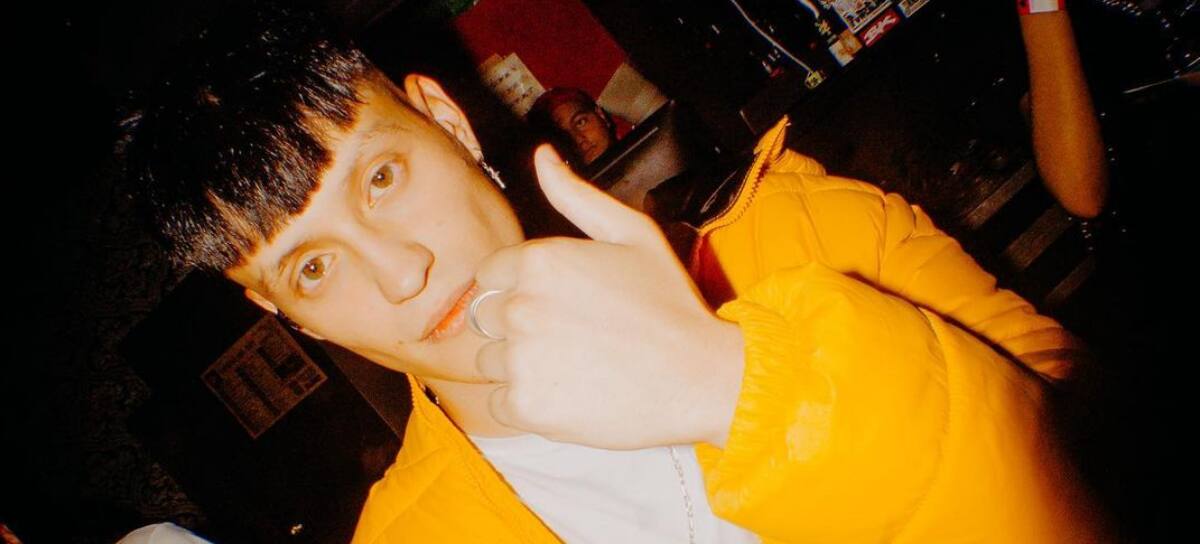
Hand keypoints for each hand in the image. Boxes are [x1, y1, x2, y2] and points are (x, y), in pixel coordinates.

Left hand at [472, 145, 743, 449]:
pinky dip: (527, 404)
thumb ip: (576, 195)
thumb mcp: (632, 233)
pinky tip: (570, 394)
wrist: (699, 379)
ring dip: (520, 367)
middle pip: (485, 318)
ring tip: (574, 367)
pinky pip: (498, 403)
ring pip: (489, 362)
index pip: (490, 274)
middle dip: (517, 327)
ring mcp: (519, 358)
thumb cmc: (669, 304)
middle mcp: (521, 305)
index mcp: (539, 259)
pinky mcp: (525, 405)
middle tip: (572, 338)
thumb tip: (542, 155)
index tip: (562, 306)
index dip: (522, 290)